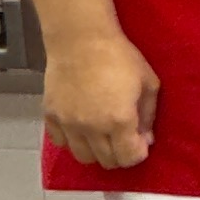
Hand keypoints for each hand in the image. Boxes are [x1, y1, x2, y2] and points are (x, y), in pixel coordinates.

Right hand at [43, 26, 158, 170]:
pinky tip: (80, 127)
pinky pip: (60, 142)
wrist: (81, 38)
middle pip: (107, 162)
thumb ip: (149, 116)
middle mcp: (92, 128)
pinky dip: (72, 140)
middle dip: (120, 154)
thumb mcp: (148, 83)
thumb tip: (146, 139)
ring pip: (83, 157)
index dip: (138, 153)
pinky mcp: (50, 116)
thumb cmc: (119, 56)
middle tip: (122, 137)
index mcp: (119, 121)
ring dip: (96, 151)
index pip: (129, 158)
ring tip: (101, 135)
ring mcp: (68, 124)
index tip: (139, 141)